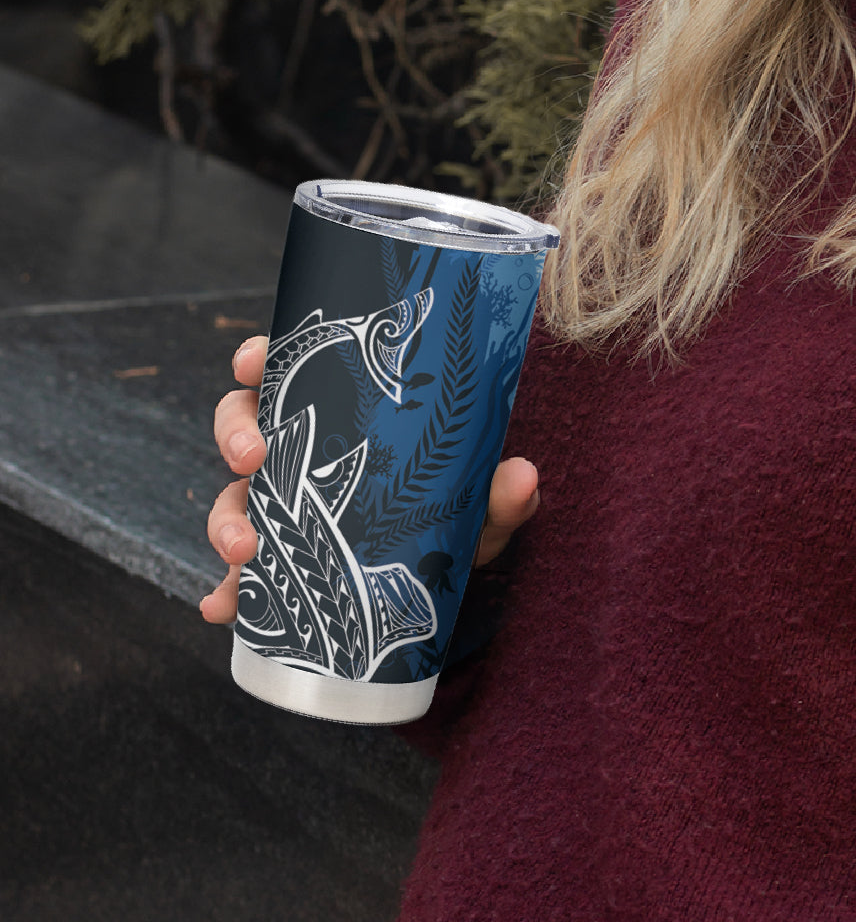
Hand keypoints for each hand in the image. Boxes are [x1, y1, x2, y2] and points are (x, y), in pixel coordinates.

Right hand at [199, 335, 539, 622]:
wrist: (450, 576)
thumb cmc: (458, 515)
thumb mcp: (479, 504)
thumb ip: (500, 493)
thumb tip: (523, 476)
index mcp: (340, 414)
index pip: (289, 371)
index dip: (258, 359)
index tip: (252, 361)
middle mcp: (304, 452)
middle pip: (243, 426)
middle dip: (235, 437)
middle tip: (252, 458)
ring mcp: (287, 506)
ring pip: (234, 496)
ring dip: (225, 519)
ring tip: (243, 550)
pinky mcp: (282, 561)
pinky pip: (241, 573)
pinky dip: (226, 591)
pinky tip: (222, 607)